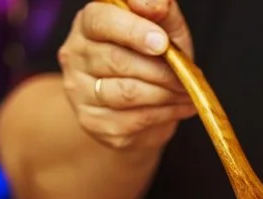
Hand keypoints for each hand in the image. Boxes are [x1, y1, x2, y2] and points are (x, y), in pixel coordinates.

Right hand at [58, 0, 195, 149]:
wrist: (137, 106)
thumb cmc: (150, 59)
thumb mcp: (163, 29)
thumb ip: (161, 11)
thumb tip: (156, 4)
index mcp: (89, 24)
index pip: (100, 21)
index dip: (132, 31)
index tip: (162, 42)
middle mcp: (76, 55)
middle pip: (117, 61)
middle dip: (160, 69)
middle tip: (186, 76)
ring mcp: (80, 92)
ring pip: (127, 93)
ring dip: (166, 93)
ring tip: (186, 92)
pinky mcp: (94, 123)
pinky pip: (134, 119)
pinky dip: (165, 113)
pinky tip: (179, 107)